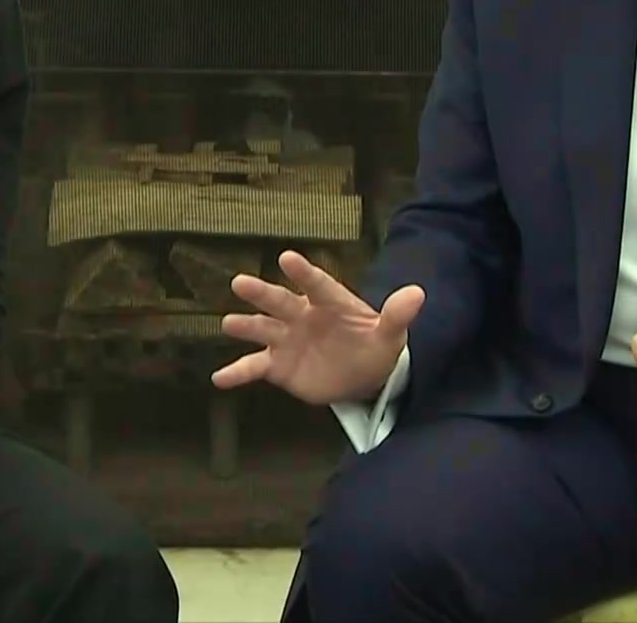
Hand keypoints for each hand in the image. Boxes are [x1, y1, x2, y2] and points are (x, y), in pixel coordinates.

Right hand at [212, 249, 423, 404]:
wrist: (362, 375)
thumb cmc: (373, 345)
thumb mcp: (390, 334)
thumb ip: (397, 315)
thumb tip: (418, 293)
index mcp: (329, 302)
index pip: (316, 284)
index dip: (303, 273)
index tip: (287, 258)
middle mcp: (302, 315)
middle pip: (280, 301)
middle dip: (262, 293)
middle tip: (240, 282)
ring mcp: (286, 339)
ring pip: (262, 330)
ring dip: (246, 326)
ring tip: (228, 324)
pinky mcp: (278, 366)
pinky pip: (254, 368)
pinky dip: (237, 372)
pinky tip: (218, 378)